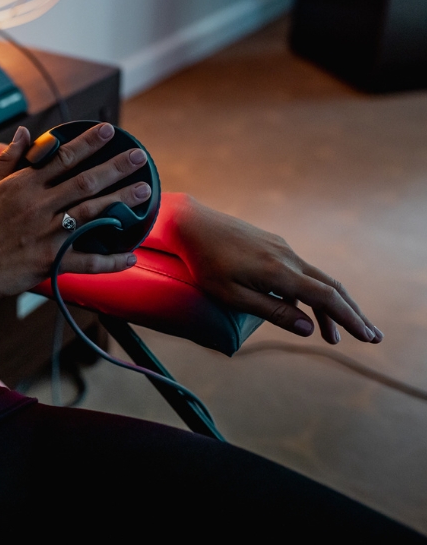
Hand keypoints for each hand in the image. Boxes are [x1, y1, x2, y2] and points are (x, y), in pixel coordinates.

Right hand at [0, 123, 151, 308]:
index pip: (62, 158)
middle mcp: (38, 206)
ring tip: (144, 190)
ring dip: (120, 200)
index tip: (109, 130)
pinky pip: (86, 261)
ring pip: (90, 213)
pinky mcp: (50, 261)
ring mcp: (46, 234)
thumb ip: (9, 159)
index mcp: (23, 186)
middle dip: (115, 167)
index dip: (87, 143)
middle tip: (139, 156)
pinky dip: (110, 260)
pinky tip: (131, 255)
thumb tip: (26, 132)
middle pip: (84, 182)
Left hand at [164, 195, 381, 344]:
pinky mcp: (271, 244)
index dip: (350, 319)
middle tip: (371, 337)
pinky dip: (308, 292)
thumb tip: (309, 329)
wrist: (189, 223)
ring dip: (328, 306)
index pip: (326, 298)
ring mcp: (280, 248)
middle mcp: (287, 257)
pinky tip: (299, 309)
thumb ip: (272, 311)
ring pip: (315, 279)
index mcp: (280, 272)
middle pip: (330, 287)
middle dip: (352, 313)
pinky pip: (298, 271)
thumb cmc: (204, 263)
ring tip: (332, 335)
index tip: (368, 336)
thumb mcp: (233, 296)